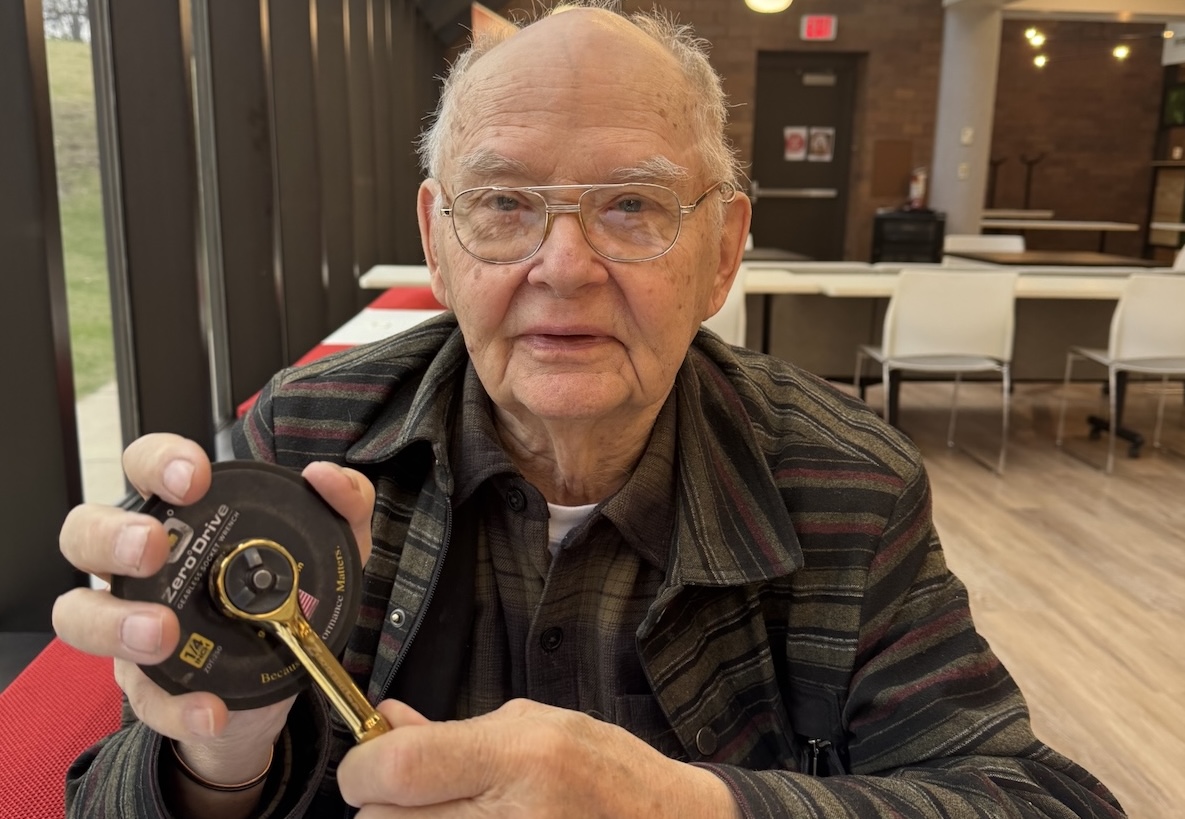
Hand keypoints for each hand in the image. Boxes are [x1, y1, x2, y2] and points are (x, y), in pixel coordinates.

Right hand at [53, 433, 375, 783]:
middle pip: (84, 532)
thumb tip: (326, 477)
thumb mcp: (331, 549)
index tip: (194, 478)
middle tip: (153, 548)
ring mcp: (130, 625)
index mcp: (182, 519)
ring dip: (114, 622)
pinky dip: (177, 705)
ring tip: (162, 634)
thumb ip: (344, 505)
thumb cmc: (287, 599)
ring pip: (77, 613)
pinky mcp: (146, 687)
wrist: (278, 689)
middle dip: (111, 534)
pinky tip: (213, 708)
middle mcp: (141, 567)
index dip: (157, 462)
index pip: (144, 467)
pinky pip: (144, 697)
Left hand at [336, 698, 740, 818]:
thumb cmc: (610, 776)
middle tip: (420, 793)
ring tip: (456, 813)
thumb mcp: (537, 726)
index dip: (364, 764)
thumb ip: (456, 730)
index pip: (395, 768)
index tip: (371, 760)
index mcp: (520, 759)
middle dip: (386, 803)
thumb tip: (386, 722)